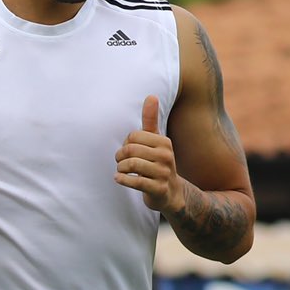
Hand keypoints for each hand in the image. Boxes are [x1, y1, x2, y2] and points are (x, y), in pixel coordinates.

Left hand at [115, 95, 181, 211]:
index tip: (128, 152)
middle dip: (120, 157)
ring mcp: (163, 173)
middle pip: (130, 150)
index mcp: (164, 142)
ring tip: (121, 171)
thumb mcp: (156, 141)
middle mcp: (166, 156)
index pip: (133, 136)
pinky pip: (134, 181)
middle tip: (121, 163)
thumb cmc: (158, 163)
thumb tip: (151, 95)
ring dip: (120, 169)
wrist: (170, 193)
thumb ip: (151, 120)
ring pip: (130, 165)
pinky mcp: (158, 189)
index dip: (125, 144)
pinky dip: (122, 180)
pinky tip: (119, 179)